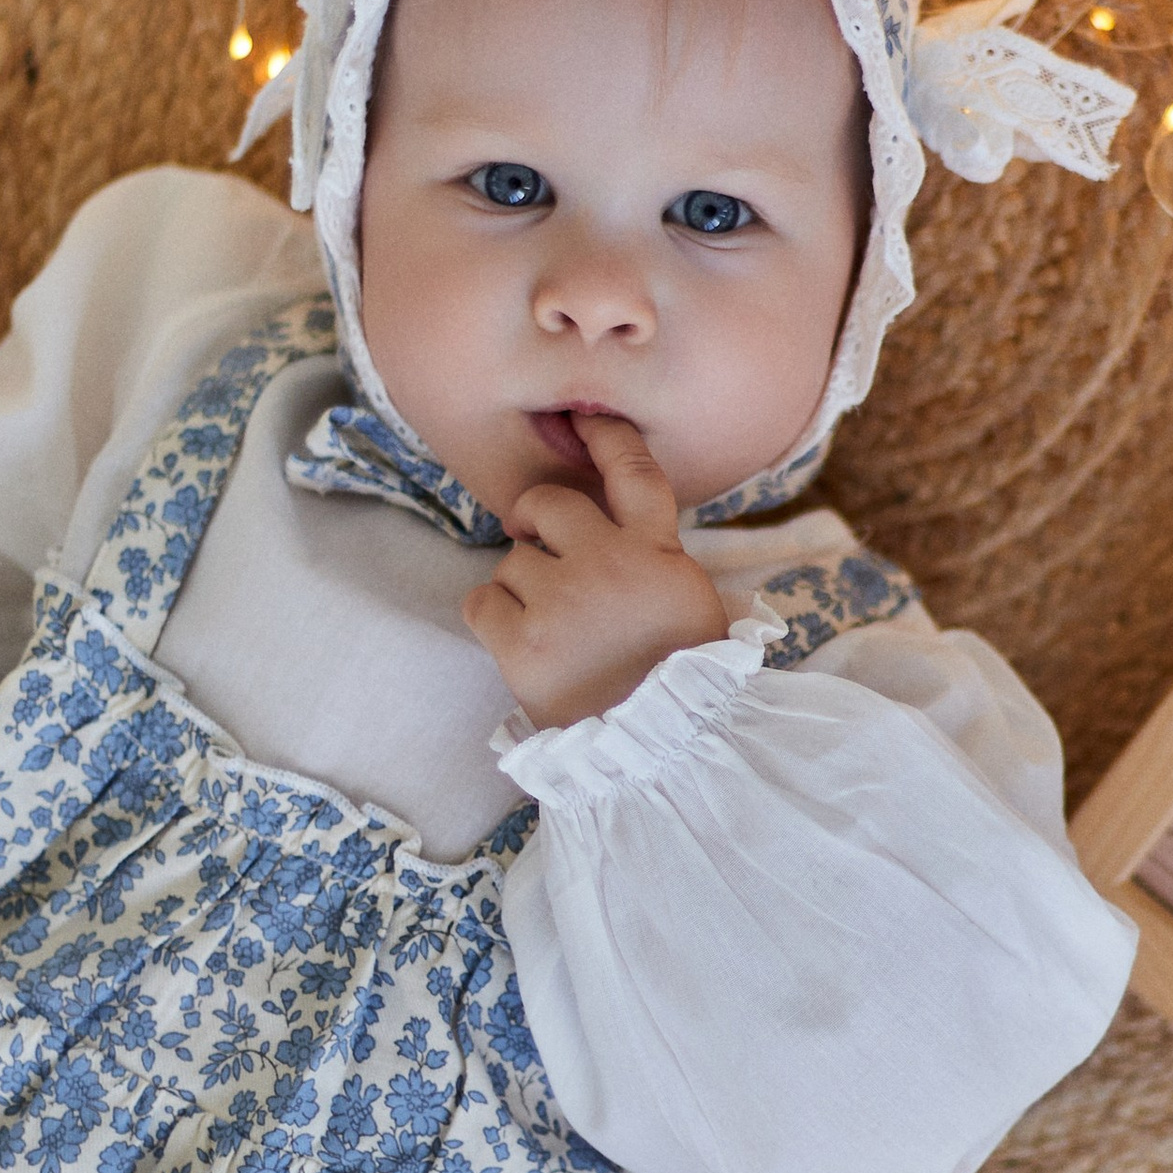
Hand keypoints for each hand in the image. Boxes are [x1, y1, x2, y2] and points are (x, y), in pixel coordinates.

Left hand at [462, 413, 729, 726]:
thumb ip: (656, 560)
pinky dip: (493, 618)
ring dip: (522, 586)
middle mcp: (609, 565)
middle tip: (547, 555)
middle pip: (548, 504)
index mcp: (658, 554)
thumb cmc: (679, 680)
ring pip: (512, 560)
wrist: (660, 752)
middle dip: (538, 523)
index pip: (633, 472)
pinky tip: (523, 643)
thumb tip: (624, 532)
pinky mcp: (521, 643)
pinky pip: (481, 601)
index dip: (605, 438)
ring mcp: (562, 603)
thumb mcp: (692, 605)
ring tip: (554, 629)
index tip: (583, 420)